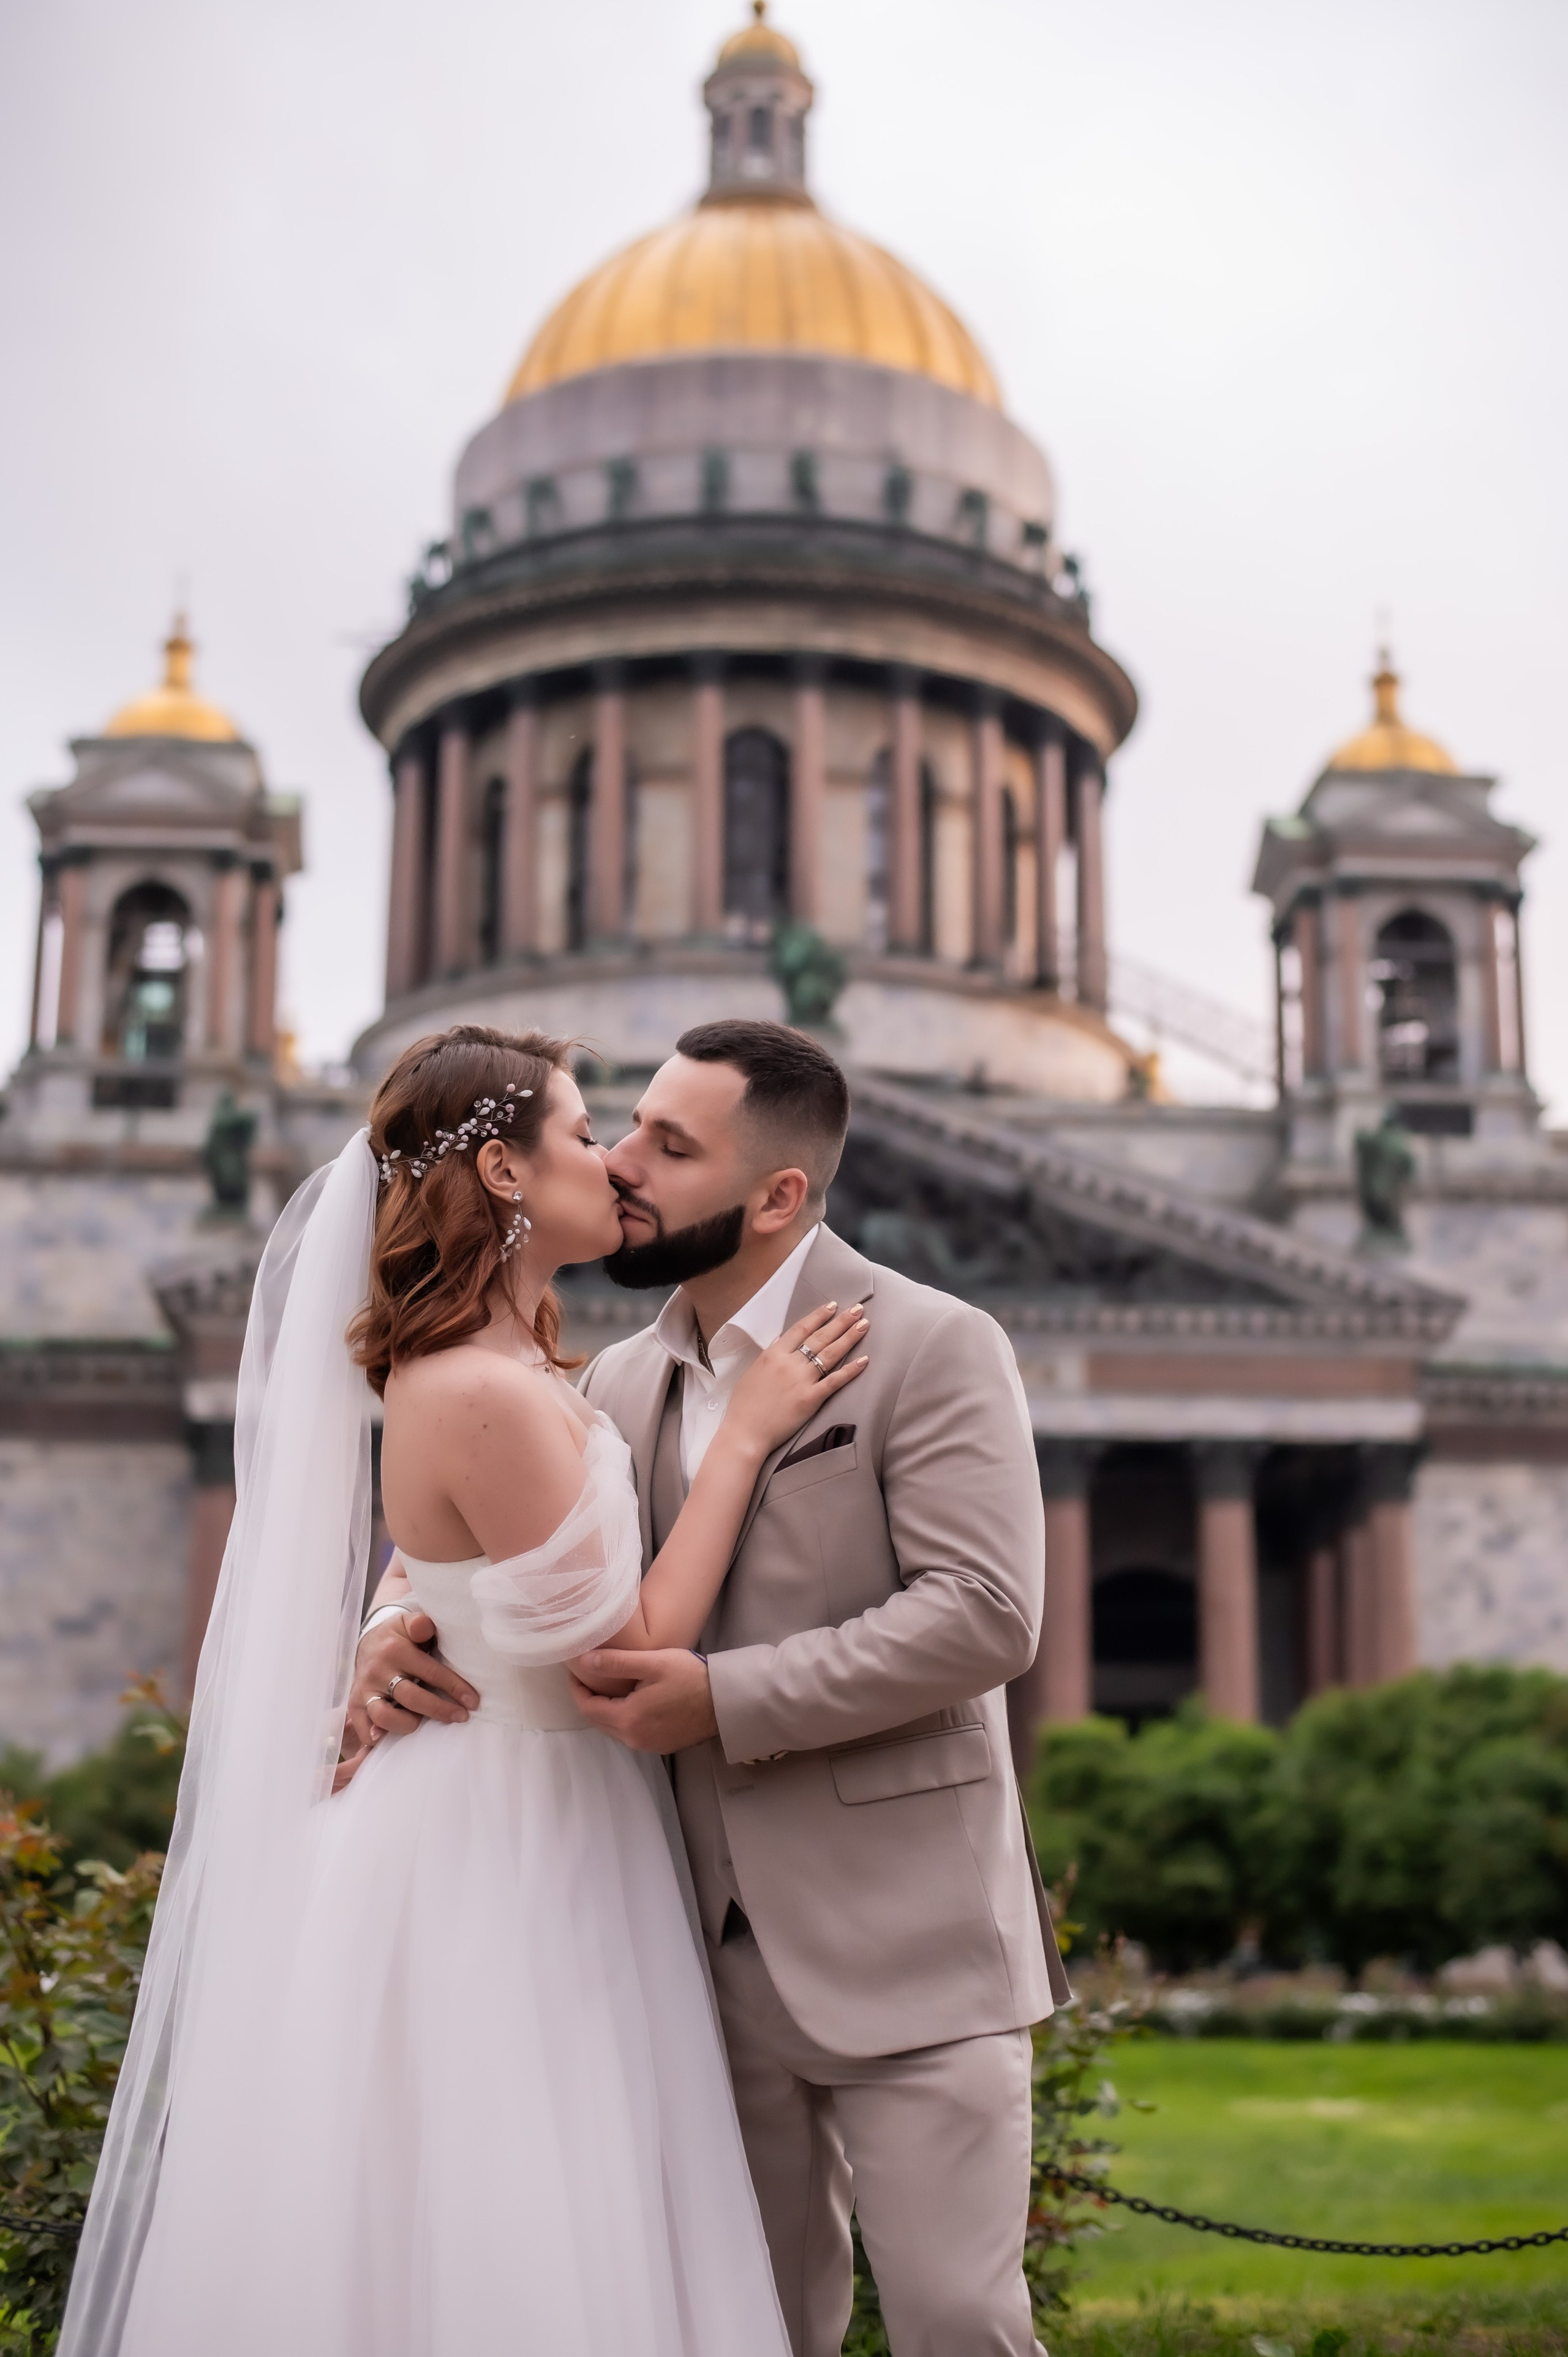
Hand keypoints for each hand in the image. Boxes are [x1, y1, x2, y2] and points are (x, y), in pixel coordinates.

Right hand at [341, 1610, 478, 1767]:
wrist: (367, 1645)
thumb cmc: (397, 1637)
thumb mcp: (407, 1622)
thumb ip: (420, 1623)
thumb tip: (426, 1626)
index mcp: (395, 1650)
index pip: (431, 1672)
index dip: (455, 1688)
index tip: (473, 1701)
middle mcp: (377, 1672)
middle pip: (411, 1698)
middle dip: (440, 1710)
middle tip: (461, 1716)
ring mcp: (364, 1690)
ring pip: (385, 1717)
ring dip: (408, 1724)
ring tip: (424, 1724)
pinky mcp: (355, 1705)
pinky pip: (364, 1729)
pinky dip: (377, 1738)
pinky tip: (392, 1739)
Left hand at [568, 1649, 718, 1752]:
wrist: (724, 1700)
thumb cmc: (690, 1677)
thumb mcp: (652, 1663)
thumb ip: (616, 1662)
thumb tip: (585, 1661)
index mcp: (629, 1719)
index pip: (588, 1708)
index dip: (578, 1689)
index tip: (575, 1671)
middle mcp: (634, 1739)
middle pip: (598, 1721)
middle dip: (588, 1700)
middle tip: (587, 1677)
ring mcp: (648, 1746)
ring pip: (613, 1729)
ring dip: (605, 1710)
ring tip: (606, 1686)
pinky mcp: (660, 1746)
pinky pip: (630, 1734)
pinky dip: (622, 1719)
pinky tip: (628, 1702)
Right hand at [724, 1301, 868, 1459]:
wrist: (745, 1432)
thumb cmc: (744, 1405)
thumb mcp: (752, 1372)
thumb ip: (768, 1354)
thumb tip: (780, 1340)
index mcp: (773, 1354)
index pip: (801, 1329)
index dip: (819, 1316)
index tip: (832, 1306)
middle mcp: (790, 1363)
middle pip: (820, 1337)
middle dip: (841, 1321)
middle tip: (858, 1310)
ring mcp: (802, 1380)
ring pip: (830, 1354)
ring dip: (849, 1338)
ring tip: (864, 1325)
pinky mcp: (811, 1399)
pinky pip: (835, 1381)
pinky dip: (850, 1370)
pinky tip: (864, 1360)